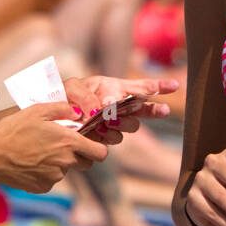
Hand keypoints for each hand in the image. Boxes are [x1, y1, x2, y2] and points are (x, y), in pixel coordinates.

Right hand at [0, 101, 108, 192]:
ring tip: (39, 152)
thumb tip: (77, 111)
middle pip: (86, 163)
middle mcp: (66, 163)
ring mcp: (55, 177)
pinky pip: (51, 179)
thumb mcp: (37, 110)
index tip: (91, 144)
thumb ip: (62, 108)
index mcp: (69, 143)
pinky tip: (31, 163)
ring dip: (60, 163)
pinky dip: (46, 173)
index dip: (99, 148)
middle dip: (80, 155)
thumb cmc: (13, 131)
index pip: (101, 153)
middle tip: (62, 145)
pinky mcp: (43, 187)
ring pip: (66, 170)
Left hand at [62, 75, 178, 145]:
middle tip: (164, 110)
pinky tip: (96, 131)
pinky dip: (107, 135)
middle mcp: (119, 106)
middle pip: (145, 109)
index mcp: (114, 88)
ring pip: (131, 126)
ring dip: (123, 123)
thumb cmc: (62, 96)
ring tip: (107, 121)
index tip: (175, 86)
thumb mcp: (72, 88)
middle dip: (154, 110)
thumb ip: (88, 95)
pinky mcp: (105, 138)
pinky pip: (115, 139)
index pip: (142, 87)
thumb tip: (106, 107)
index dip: (160, 87)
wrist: (49, 119)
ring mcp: (114, 124)